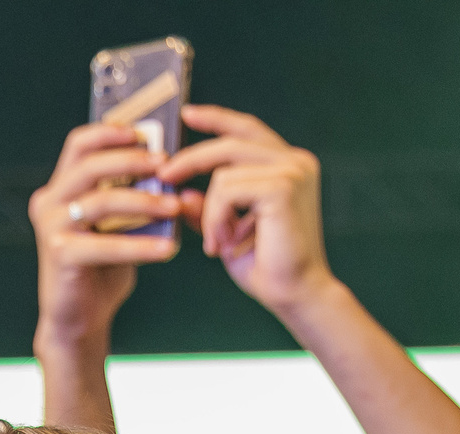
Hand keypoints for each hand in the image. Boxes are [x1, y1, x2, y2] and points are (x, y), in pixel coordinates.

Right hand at [28, 121, 180, 346]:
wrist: (79, 318)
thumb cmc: (103, 269)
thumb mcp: (119, 226)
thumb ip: (132, 198)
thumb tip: (171, 173)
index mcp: (60, 189)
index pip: (78, 145)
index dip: (110, 132)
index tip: (144, 133)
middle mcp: (49, 202)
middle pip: (90, 165)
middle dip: (132, 161)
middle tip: (168, 165)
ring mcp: (51, 227)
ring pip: (101, 200)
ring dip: (144, 201)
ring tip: (175, 207)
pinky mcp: (59, 253)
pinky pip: (106, 243)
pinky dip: (140, 246)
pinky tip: (168, 250)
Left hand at [160, 105, 336, 317]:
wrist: (294, 294)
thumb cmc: (265, 266)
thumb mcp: (226, 231)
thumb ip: (208, 208)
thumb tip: (182, 192)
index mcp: (287, 166)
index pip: (247, 130)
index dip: (216, 119)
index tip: (186, 113)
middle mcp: (295, 162)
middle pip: (230, 142)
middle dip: (192, 159)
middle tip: (164, 177)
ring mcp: (293, 170)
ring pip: (223, 172)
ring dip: (211, 212)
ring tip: (218, 243)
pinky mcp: (283, 186)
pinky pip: (227, 190)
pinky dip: (216, 219)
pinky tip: (224, 244)